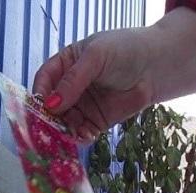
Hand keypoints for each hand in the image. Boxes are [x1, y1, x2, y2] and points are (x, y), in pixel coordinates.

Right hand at [33, 7, 195, 142]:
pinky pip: (81, 133)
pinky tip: (84, 137)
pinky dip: (80, 138)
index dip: (40, 94)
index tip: (40, 106)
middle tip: (48, 129)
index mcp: (65, 66)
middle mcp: (69, 88)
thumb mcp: (95, 58)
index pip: (44, 81)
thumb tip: (51, 105)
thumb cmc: (124, 51)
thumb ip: (73, 81)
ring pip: (64, 123)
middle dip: (49, 118)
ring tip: (68, 136)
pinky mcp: (95, 122)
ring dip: (63, 131)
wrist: (155, 66)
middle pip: (51, 107)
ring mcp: (81, 107)